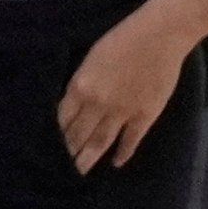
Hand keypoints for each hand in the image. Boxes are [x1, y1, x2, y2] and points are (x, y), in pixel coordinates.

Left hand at [56, 13, 188, 170]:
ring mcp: (122, 112)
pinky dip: (122, 153)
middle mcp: (97, 104)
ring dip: (89, 158)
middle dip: (69, 152)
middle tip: (59, 169)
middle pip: (78, 134)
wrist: (159, 36)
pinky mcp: (144, 115)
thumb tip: (72, 102)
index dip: (56, 135)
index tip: (48, 148)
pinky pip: (130, 140)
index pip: (62, 119)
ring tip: (80, 172)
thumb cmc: (121, 39)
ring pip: (100, 142)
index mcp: (79, 87)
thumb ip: (80, 83)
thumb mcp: (90, 59)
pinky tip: (115, 163)